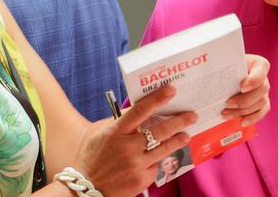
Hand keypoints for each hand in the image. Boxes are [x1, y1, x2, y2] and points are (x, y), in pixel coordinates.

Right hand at [75, 85, 196, 196]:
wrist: (85, 190)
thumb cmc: (92, 157)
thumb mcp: (101, 134)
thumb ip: (120, 121)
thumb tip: (140, 109)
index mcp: (116, 132)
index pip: (140, 111)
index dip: (157, 99)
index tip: (171, 90)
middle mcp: (128, 147)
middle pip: (160, 131)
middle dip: (179, 122)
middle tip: (192, 115)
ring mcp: (136, 165)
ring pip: (164, 149)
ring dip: (178, 140)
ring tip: (186, 135)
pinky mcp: (141, 180)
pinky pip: (155, 166)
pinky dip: (156, 161)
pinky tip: (156, 159)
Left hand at [222, 54, 269, 125]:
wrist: (228, 74)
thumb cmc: (227, 66)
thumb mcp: (225, 63)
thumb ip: (222, 65)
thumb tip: (207, 70)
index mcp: (258, 63)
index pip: (263, 68)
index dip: (254, 80)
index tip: (241, 87)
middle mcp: (264, 77)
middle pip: (262, 89)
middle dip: (245, 99)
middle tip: (228, 102)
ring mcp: (263, 92)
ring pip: (261, 103)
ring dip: (243, 110)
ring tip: (225, 113)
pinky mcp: (262, 103)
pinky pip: (261, 112)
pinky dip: (252, 118)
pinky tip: (241, 122)